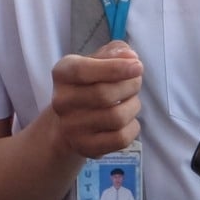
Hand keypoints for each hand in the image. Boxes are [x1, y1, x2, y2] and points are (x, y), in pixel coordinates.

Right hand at [49, 39, 142, 158]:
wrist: (69, 122)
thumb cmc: (89, 84)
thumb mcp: (97, 60)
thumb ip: (115, 52)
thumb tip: (130, 57)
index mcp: (62, 73)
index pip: (83, 71)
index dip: (114, 68)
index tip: (138, 66)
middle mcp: (61, 101)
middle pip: (104, 95)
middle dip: (130, 86)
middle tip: (136, 82)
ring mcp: (71, 127)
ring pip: (116, 117)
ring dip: (134, 106)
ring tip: (132, 101)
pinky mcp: (85, 147)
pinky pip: (120, 138)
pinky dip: (133, 128)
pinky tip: (129, 121)